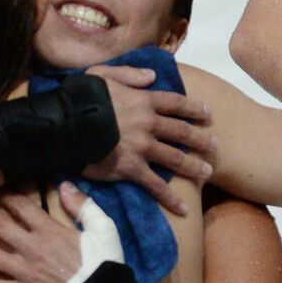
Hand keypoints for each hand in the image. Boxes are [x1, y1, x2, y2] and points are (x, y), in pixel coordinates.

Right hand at [83, 64, 215, 215]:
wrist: (66, 123)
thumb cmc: (81, 97)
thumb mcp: (104, 74)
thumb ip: (130, 74)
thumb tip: (152, 77)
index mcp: (143, 101)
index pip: (176, 103)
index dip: (194, 108)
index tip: (208, 113)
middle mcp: (149, 124)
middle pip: (182, 132)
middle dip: (201, 139)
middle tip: (215, 145)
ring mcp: (142, 148)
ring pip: (175, 158)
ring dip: (193, 166)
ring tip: (207, 171)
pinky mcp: (132, 169)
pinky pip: (155, 186)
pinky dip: (170, 198)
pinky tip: (183, 208)